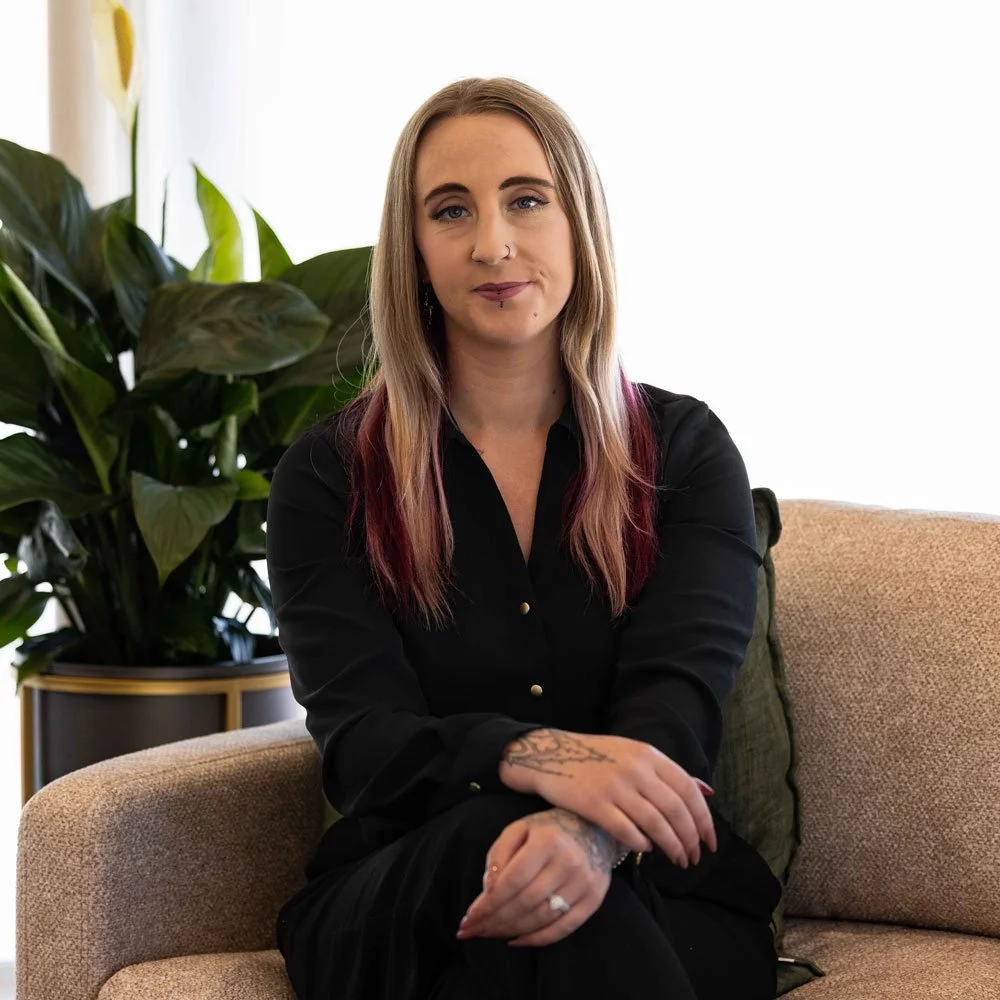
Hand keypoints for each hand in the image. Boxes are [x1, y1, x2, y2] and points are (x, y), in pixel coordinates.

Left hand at [456, 807, 615, 946]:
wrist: (593, 829)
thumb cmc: (547, 830)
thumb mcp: (519, 829)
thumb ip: (499, 853)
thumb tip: (488, 888)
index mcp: (548, 840)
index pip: (513, 880)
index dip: (489, 902)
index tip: (468, 918)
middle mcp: (569, 862)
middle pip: (526, 902)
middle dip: (495, 920)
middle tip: (473, 930)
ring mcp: (584, 883)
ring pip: (541, 918)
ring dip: (510, 930)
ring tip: (489, 933)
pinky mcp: (593, 900)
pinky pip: (562, 928)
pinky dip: (536, 939)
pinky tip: (515, 940)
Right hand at [499, 728, 715, 868]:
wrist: (551, 754)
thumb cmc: (598, 758)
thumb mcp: (635, 754)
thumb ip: (669, 773)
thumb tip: (708, 792)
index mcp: (649, 755)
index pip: (688, 790)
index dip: (704, 819)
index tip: (711, 842)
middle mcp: (635, 769)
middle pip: (675, 810)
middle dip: (691, 839)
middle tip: (694, 858)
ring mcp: (614, 786)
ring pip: (655, 824)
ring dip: (672, 847)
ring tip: (678, 861)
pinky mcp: (594, 803)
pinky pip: (626, 830)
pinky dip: (641, 844)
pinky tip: (646, 851)